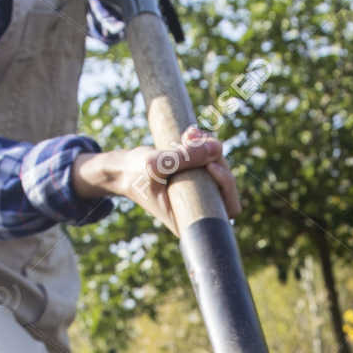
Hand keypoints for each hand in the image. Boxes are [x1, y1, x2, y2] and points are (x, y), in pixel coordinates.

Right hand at [72, 127, 241, 236]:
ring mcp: (199, 192)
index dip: (227, 184)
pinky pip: (210, 159)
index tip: (211, 165)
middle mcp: (199, 208)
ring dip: (209, 147)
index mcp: (191, 219)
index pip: (229, 207)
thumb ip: (185, 156)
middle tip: (196, 138)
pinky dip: (203, 144)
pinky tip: (190, 134)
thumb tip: (218, 147)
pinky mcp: (196, 177)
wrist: (123, 170)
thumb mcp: (155, 163)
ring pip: (220, 168)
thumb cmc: (135, 173)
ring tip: (190, 133)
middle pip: (227, 184)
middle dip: (215, 157)